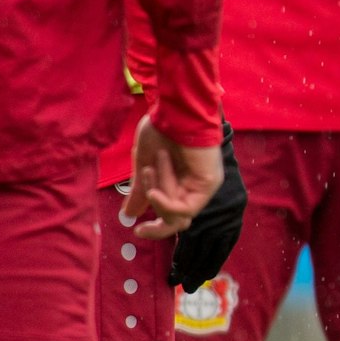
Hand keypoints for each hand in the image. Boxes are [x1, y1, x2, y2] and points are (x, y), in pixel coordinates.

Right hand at [125, 114, 223, 240]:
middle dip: (157, 226)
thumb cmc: (162, 129)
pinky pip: (186, 208)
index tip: (136, 230)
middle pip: (177, 222)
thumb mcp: (144, 164)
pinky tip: (155, 191)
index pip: (172, 217)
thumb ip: (141, 190)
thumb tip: (130, 214)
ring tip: (152, 168)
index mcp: (180, 183)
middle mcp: (195, 187)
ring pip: (177, 214)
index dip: (156, 228)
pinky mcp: (209, 183)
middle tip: (141, 228)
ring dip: (157, 194)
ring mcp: (204, 186)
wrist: (174, 110)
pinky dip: (166, 203)